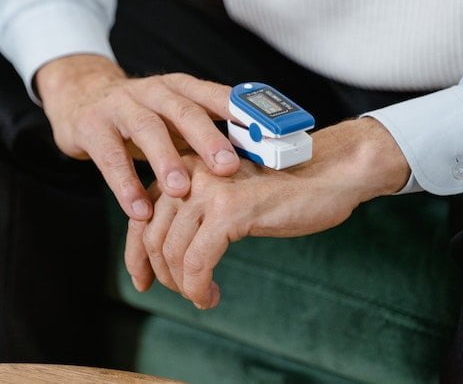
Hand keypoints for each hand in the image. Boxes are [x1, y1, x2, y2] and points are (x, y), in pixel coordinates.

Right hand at [36, 54, 239, 220]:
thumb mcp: (174, 115)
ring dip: (165, 160)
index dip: (241, 114)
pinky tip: (140, 210)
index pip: (215, 96)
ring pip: (147, 130)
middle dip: (207, 139)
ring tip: (180, 190)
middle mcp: (153, 92)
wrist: (81, 96)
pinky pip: (110, 157)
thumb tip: (257, 157)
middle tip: (227, 167)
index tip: (267, 134)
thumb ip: (206, 131)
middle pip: (184, 112)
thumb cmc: (141, 114)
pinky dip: (125, 184)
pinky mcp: (92, 126)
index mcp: (180, 88)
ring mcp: (121, 106)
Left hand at [125, 117, 409, 308]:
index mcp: (185, 167)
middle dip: (158, 273)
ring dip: (182, 285)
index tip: (142, 280)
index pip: (141, 213)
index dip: (136, 253)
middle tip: (179, 293)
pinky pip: (197, 261)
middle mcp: (190, 172)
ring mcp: (209, 188)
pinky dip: (198, 286)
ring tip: (201, 296)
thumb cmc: (280, 192)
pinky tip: (210, 296)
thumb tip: (162, 250)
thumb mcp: (226, 197)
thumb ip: (193, 212)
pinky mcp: (230, 209)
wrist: (326, 176)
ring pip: (172, 251)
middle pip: (150, 234)